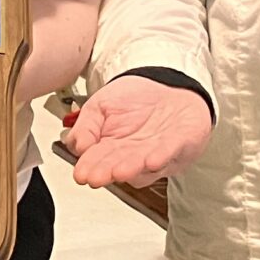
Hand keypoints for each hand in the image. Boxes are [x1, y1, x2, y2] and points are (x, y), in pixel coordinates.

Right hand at [66, 76, 212, 187]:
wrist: (167, 82)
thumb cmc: (134, 97)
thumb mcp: (100, 105)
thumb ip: (86, 125)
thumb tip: (76, 146)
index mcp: (112, 149)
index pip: (98, 161)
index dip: (90, 168)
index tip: (82, 174)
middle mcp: (134, 156)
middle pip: (120, 167)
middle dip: (108, 172)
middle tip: (96, 177)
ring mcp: (158, 152)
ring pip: (145, 165)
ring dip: (132, 168)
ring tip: (119, 170)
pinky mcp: (182, 143)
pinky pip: (172, 151)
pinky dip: (162, 155)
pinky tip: (152, 159)